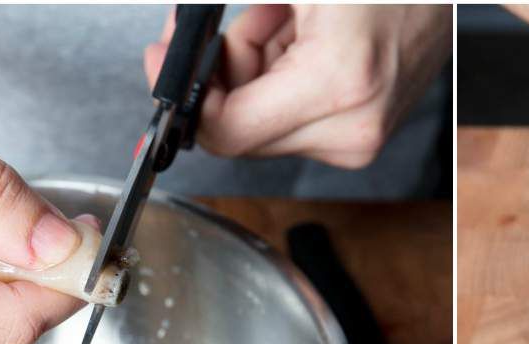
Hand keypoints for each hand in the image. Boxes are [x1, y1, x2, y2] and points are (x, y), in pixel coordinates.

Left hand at [144, 5, 450, 167]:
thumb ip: (234, 25)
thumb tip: (174, 49)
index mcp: (336, 86)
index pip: (228, 130)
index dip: (185, 96)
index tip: (167, 61)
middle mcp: (351, 128)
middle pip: (241, 131)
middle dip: (226, 74)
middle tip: (245, 19)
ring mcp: (359, 140)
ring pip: (262, 125)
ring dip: (256, 72)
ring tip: (288, 21)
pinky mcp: (361, 138)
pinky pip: (290, 121)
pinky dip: (282, 80)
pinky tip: (305, 43)